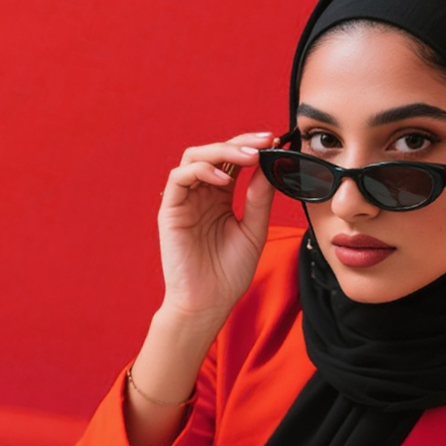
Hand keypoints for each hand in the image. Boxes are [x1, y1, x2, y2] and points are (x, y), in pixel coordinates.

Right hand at [157, 131, 277, 322]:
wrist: (208, 303)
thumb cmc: (228, 274)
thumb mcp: (253, 231)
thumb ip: (260, 199)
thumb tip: (271, 166)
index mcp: (221, 198)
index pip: (234, 161)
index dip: (252, 147)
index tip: (275, 142)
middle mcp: (201, 194)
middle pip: (215, 152)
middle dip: (241, 143)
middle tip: (265, 142)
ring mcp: (185, 200)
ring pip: (195, 156)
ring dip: (222, 151)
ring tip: (249, 158)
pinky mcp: (170, 210)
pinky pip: (179, 177)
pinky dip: (201, 170)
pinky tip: (224, 179)